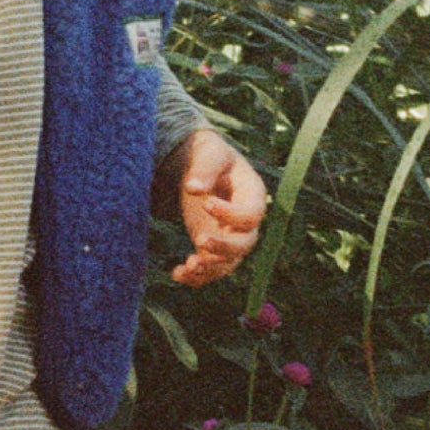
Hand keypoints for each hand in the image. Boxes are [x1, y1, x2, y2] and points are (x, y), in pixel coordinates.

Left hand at [169, 128, 266, 286]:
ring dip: (210, 269)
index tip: (205, 203)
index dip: (231, 214)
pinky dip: (196, 277)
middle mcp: (246, 221)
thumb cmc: (209, 155)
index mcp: (252, 195)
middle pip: (245, 244)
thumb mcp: (209, 152)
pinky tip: (176, 273)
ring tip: (187, 266)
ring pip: (228, 263)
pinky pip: (211, 270)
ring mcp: (230, 237)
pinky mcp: (213, 248)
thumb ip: (205, 167)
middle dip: (224, 247)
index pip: (251, 214)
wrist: (201, 167)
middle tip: (200, 240)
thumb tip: (193, 188)